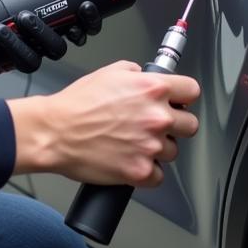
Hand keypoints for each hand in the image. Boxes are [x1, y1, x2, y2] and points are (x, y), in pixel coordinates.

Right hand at [7, 61, 200, 186]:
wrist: (55, 132)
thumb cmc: (77, 104)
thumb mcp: (110, 72)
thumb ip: (137, 73)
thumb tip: (148, 77)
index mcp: (152, 89)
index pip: (192, 91)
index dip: (184, 96)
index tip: (178, 101)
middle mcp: (156, 117)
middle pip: (190, 125)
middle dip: (175, 125)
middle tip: (155, 125)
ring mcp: (150, 146)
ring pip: (173, 152)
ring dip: (158, 149)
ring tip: (134, 143)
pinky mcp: (140, 171)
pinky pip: (158, 176)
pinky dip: (146, 172)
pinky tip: (131, 160)